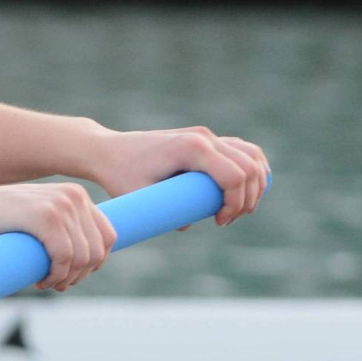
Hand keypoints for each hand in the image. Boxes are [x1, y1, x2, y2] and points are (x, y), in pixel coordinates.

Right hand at [0, 181, 115, 291]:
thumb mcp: (39, 216)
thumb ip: (63, 226)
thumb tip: (90, 259)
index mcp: (76, 195)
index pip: (107, 236)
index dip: (94, 263)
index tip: (72, 275)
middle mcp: (74, 196)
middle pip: (98, 250)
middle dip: (81, 275)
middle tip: (58, 284)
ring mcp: (60, 204)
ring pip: (83, 257)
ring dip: (68, 279)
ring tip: (48, 284)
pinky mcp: (45, 216)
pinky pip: (65, 256)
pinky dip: (57, 275)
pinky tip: (41, 280)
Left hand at [86, 126, 270, 226]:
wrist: (106, 150)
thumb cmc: (119, 174)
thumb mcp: (140, 197)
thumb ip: (164, 213)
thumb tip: (188, 225)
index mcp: (191, 148)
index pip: (235, 176)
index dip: (236, 204)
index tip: (219, 222)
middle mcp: (204, 136)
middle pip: (250, 168)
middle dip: (247, 199)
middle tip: (226, 220)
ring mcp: (206, 135)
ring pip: (252, 156)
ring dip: (255, 184)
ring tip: (236, 209)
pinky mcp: (204, 138)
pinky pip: (242, 149)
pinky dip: (252, 168)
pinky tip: (246, 189)